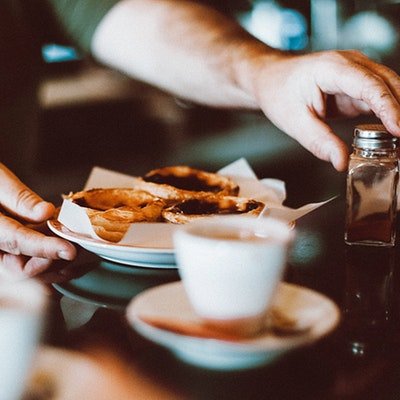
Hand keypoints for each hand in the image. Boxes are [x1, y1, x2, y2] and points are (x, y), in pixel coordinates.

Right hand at [0, 164, 75, 276]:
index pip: (16, 241)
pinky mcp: (5, 253)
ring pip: (25, 269)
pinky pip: (24, 264)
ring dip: (52, 262)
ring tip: (75, 248)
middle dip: (52, 259)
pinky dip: (46, 259)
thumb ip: (19, 199)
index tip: (70, 250)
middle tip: (76, 245)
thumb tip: (46, 212)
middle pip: (20, 268)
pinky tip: (63, 249)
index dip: (46, 248)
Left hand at [251, 50, 399, 170]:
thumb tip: (341, 161)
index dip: (389, 107)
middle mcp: (351, 64)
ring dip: (398, 111)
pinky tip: (393, 132)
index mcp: (333, 68)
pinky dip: (390, 114)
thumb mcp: (294, 121)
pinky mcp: (357, 86)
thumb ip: (319, 141)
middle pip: (388, 84)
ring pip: (390, 89)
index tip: (399, 129)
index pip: (370, 86)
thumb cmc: (278, 92)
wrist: (270, 78)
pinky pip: (380, 98)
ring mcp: (356, 73)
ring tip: (398, 140)